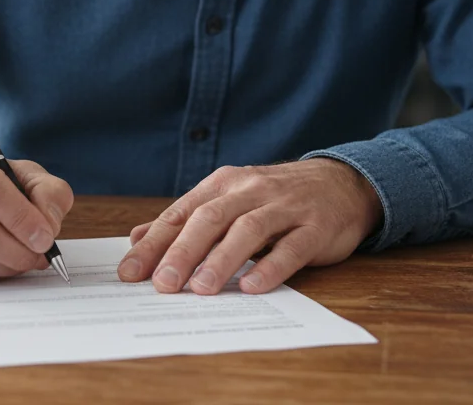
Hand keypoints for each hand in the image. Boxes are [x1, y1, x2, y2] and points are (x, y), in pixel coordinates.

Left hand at [117, 159, 381, 294]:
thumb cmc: (275, 198)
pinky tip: (252, 286)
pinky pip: (292, 247)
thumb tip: (138, 239)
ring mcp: (285, 207)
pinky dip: (271, 267)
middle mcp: (251, 191)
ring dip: (222, 259)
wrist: (341, 183)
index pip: (182, 214)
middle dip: (183, 252)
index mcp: (223, 185)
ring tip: (200, 288)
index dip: (155, 243)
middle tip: (162, 284)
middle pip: (210, 219)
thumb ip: (186, 220)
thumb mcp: (229, 200)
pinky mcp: (316, 227)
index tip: (130, 272)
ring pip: (248, 230)